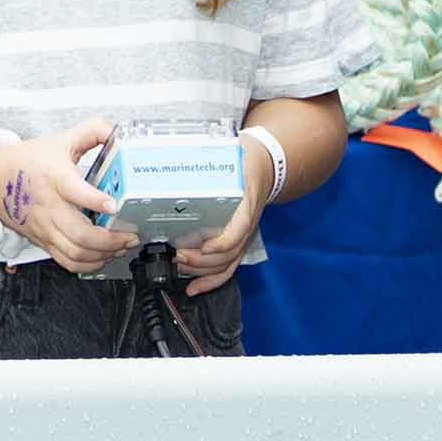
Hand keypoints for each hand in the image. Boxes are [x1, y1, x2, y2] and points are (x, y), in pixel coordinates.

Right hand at [0, 116, 136, 276]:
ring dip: (103, 254)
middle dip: (110, 239)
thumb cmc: (26, 161)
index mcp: (54, 177)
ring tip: (121, 247)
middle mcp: (49, 206)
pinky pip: (67, 261)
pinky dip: (88, 264)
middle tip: (129, 235)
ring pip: (75, 252)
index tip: (114, 205)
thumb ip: (93, 130)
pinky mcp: (43, 240)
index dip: (95, 200)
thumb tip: (117, 132)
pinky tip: (102, 257)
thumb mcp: (61, 139)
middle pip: (79, 233)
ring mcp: (45, 227)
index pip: (74, 190)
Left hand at [170, 141, 275, 295]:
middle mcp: (246, 224)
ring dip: (202, 272)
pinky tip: (194, 288)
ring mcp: (243, 236)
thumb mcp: (232, 153)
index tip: (205, 246)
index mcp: (246, 201)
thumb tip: (175, 153)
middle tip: (177, 255)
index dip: (223, 242)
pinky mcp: (237, 243)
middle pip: (229, 253)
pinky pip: (227, 268)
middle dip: (201, 260)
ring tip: (179, 267)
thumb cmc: (245, 160)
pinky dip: (211, 281)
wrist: (266, 165)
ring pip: (227, 264)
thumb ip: (208, 156)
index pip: (240, 229)